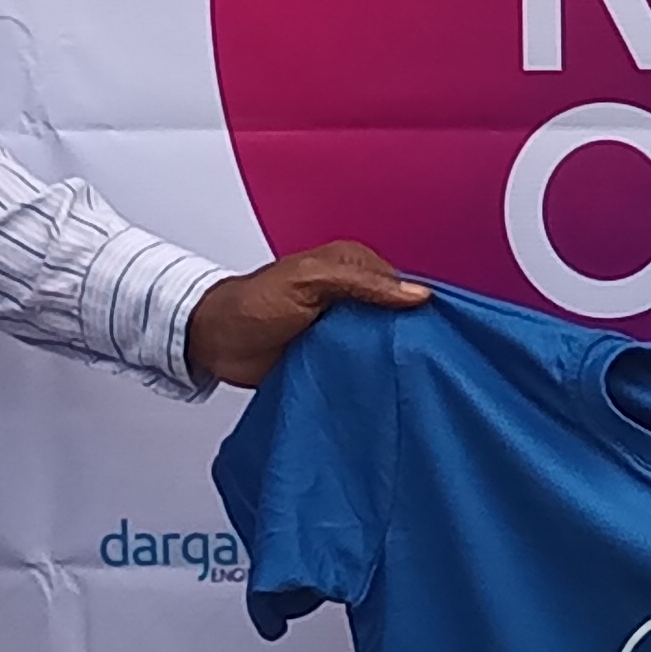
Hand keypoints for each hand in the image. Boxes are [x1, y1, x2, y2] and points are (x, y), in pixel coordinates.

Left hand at [183, 242, 428, 388]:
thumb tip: (418, 295)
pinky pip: (364, 367)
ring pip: (385, 345)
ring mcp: (346, 329)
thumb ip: (362, 284)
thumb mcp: (310, 282)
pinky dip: (371, 376)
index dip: (420, 307)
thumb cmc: (252, 304)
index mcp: (353, 266)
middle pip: (400, 318)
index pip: (404, 285)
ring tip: (403, 377)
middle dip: (408, 338)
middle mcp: (355, 296)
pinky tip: (379, 385)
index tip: (435, 332)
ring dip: (389, 360)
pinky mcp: (336, 357)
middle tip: (419, 360)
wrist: (215, 344)